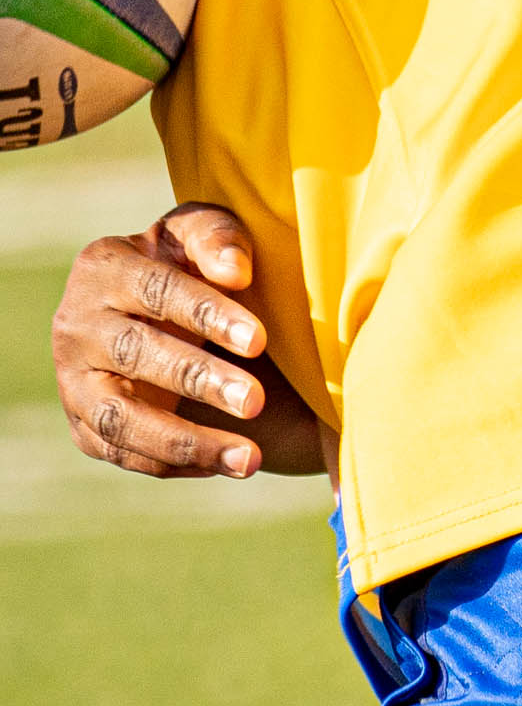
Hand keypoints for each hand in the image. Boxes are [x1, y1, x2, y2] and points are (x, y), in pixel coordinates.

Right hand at [50, 204, 323, 476]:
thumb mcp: (205, 240)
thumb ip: (219, 240)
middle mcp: (78, 325)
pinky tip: (229, 465)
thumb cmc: (192, 269)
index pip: (156, 290)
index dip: (208, 314)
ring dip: (186, 441)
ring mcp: (76, 381)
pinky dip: (177, 465)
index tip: (260, 340)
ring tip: (250, 459)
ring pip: (120, 417)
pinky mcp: (86, 426)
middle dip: (198, 379)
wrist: (162, 319)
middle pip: (134, 354)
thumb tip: (235, 271)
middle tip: (256, 401)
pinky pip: (125, 454)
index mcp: (105, 269)